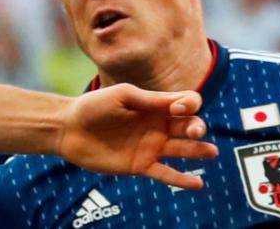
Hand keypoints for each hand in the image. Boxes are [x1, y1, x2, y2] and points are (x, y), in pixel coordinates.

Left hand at [57, 83, 217, 189]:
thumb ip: (148, 99)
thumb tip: (178, 102)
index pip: (186, 103)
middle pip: (189, 126)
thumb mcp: (121, 95)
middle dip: (197, 127)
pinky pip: (166, 174)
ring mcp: (150, 146)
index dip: (189, 105)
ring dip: (198, 151)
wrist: (69, 128)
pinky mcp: (140, 165)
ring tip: (211, 152)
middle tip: (195, 131)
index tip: (175, 109)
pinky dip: (182, 180)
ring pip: (182, 150)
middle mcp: (157, 126)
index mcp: (154, 106)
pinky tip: (198, 184)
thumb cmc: (93, 106)